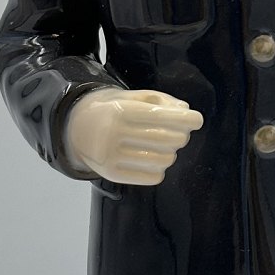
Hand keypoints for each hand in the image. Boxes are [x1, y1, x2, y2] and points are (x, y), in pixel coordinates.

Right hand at [64, 87, 203, 186]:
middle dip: (181, 135)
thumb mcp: (132, 97)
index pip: (159, 117)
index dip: (183, 118)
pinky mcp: (112, 175)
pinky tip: (153, 158)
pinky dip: (160, 168)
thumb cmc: (112, 110)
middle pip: (165, 139)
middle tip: (180, 132)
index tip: (197, 119)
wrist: (77, 128)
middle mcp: (113, 135)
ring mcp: (111, 157)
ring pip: (162, 160)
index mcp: (119, 112)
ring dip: (171, 152)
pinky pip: (152, 177)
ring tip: (165, 146)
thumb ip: (159, 100)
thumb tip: (185, 110)